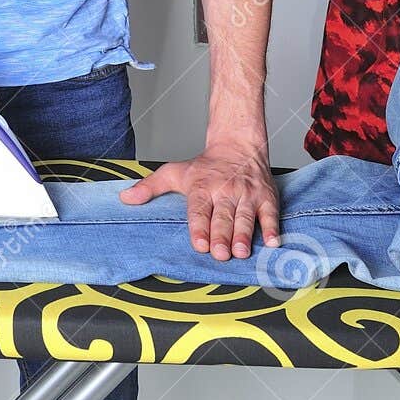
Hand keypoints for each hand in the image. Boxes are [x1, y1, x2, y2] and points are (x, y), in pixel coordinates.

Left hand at [119, 147, 280, 260]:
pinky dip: (273, 228)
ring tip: (242, 252)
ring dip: (245, 235)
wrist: (238, 144)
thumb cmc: (205, 166)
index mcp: (202, 187)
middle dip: (222, 236)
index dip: (199, 228)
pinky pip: (271, 213)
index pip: (199, 210)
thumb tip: (124, 198)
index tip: (200, 244)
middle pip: (223, 217)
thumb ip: (150, 187)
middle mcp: (225, 191)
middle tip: (221, 254)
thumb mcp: (175, 172)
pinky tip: (274, 242)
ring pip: (246, 217)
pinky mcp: (266, 197)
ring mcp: (247, 195)